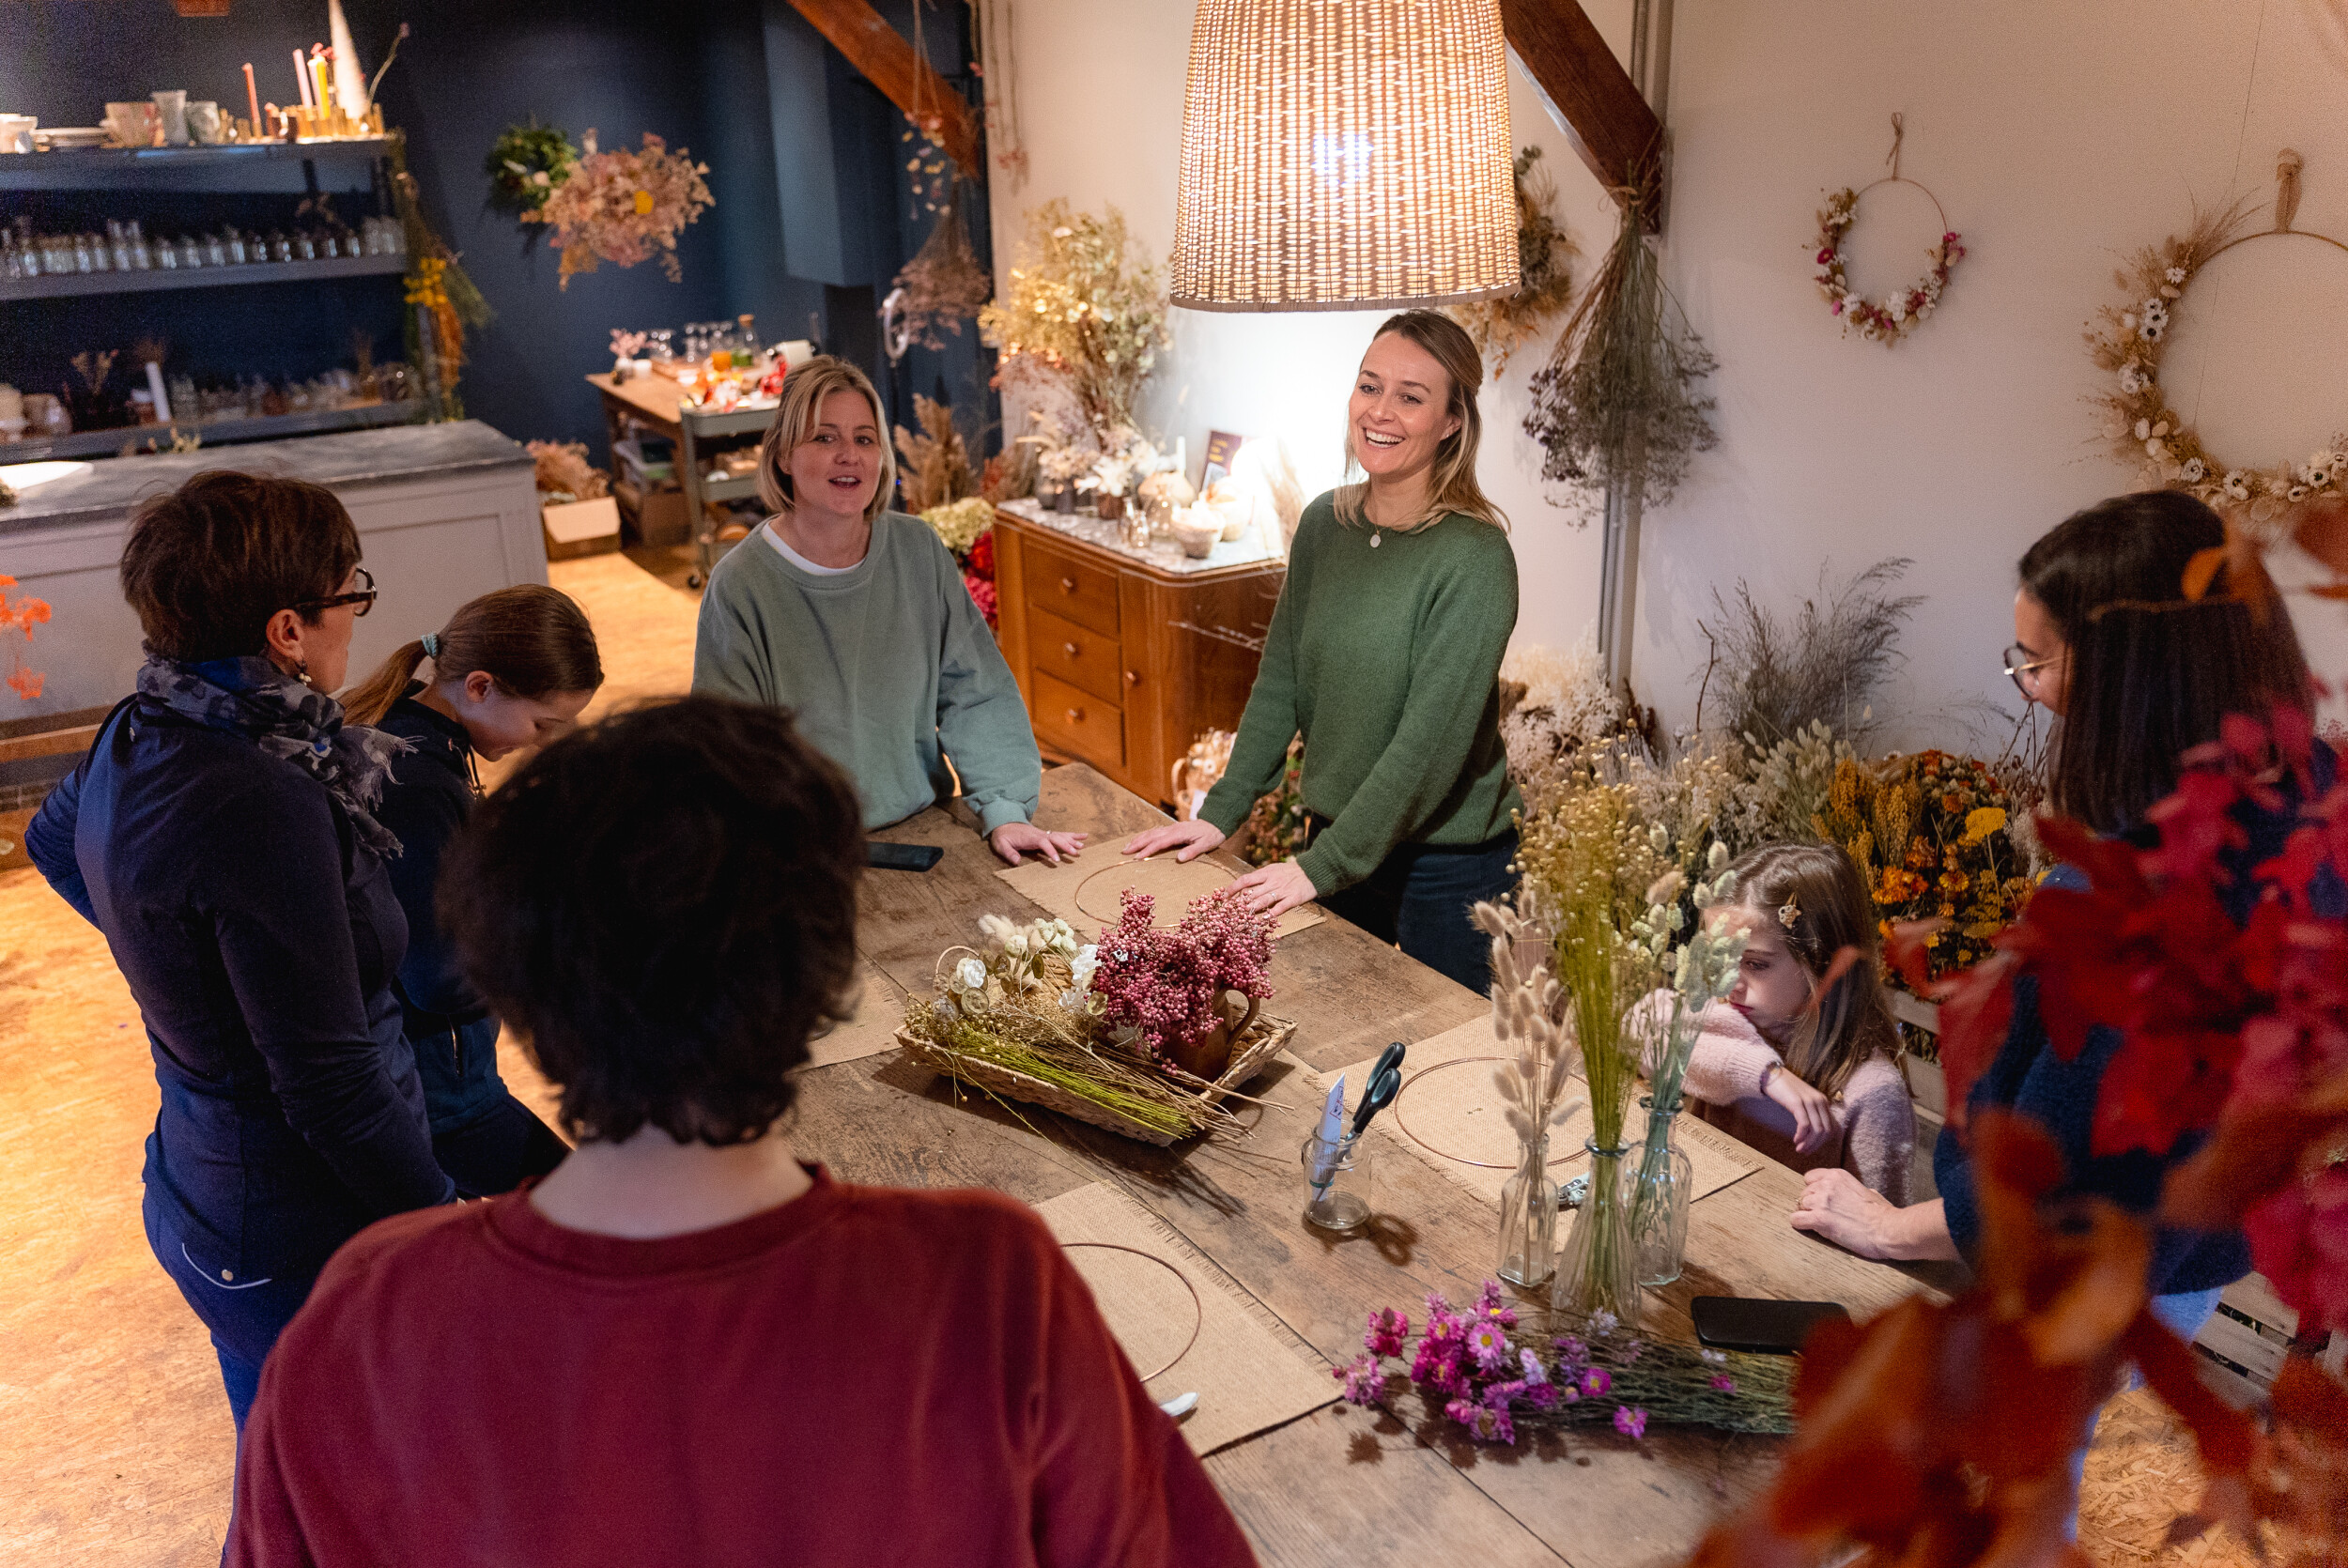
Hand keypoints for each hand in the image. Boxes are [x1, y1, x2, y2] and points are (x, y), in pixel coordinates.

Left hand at [989, 822, 1087, 866]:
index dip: (1051, 850)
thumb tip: (1016, 862)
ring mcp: (1044, 833)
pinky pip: (1061, 834)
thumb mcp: (1001, 845)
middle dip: (1066, 845)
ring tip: (1082, 846)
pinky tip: (1083, 836)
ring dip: (1072, 840)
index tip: (1057, 860)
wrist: (1004, 823)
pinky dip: (1073, 835)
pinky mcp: (1046, 834)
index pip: (1043, 843)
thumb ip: (1008, 853)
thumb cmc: (1003, 836)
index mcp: (1030, 837)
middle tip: (1076, 853)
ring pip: (1060, 835)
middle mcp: (1040, 834)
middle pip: (1056, 838)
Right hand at [1122, 817, 1224, 862]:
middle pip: (1150, 836)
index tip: (1137, 857)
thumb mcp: (1206, 844)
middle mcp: (1172, 829)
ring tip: (1127, 846)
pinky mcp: (1172, 829)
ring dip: (1138, 839)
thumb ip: (1192, 851)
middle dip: (1136, 844)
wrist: (1216, 822)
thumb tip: (1179, 858)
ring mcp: (1172, 828)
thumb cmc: (1212, 834)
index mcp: (1179, 834)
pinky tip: (1139, 839)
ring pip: (1151, 832)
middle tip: (1124, 852)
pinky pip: (1155, 831)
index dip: (1147, 850)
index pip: (1159, 843)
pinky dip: (1145, 835)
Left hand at [1232, 859, 1316, 920]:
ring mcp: (1282, 891)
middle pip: (1252, 893)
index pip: (1245, 880)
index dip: (1233, 888)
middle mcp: (1272, 882)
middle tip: (1228, 912)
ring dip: (1251, 910)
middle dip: (1239, 904)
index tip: (1223, 897)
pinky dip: (1271, 914)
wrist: (1312, 870)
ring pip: (1263, 901)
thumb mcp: (1274, 869)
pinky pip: (1280, 908)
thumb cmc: (1291, 871)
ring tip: (1241, 917)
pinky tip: (1263, 919)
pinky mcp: (1293, 899)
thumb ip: (1260, 878)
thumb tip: (1244, 888)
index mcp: (1266, 873)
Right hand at [1763, 1063, 1837, 1153]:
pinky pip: (1804, 1124)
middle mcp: (1819, 1100)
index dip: (1822, 1142)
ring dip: (1809, 1143)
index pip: (1830, 1127)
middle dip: (1816, 1145)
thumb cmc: (1785, 1089)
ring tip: (1799, 1149)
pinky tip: (1795, 1140)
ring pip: (1816, 1130)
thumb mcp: (1803, 1101)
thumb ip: (1811, 1112)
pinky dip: (1801, 1136)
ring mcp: (1809, 1101)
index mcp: (1823, 1101)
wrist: (1771, 1074)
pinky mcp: (1797, 1102)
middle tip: (1804, 1152)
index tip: (1811, 1149)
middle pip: (1825, 1131)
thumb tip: (1813, 1133)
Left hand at [1790, 1172, 1955, 1260]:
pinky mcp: (1819, 1219)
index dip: (1814, 1191)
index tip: (1822, 1202)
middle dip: (1811, 1205)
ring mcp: (1822, 1201)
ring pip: (1799, 1206)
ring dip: (1807, 1216)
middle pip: (1804, 1193)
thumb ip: (1853, 1190)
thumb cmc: (1883, 1215)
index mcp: (1838, 1176)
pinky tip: (1812, 1229)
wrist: (1889, 1229)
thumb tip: (1855, 1194)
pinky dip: (1801, 1225)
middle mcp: (1827, 1185)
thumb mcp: (1868, 1192)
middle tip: (1824, 1217)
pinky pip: (1796, 1220)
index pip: (1810, 1178)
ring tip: (1822, 1225)